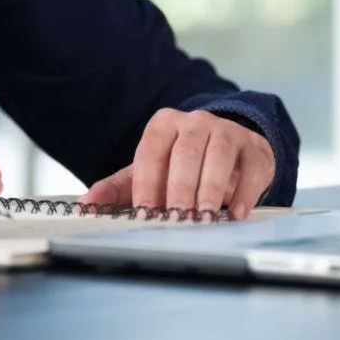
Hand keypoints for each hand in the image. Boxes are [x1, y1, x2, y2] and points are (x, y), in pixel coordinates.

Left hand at [78, 109, 274, 220]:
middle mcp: (195, 122)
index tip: (146, 213)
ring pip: (219, 154)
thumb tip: (85, 204)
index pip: (152, 151)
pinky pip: (251, 167)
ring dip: (211, 188)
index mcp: (163, 126)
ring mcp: (227, 131)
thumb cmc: (181, 166)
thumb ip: (116, 189)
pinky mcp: (254, 147)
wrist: (228, 151)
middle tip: (179, 217)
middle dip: (181, 188)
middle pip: (186, 151)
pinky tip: (236, 214)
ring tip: (205, 217)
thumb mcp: (148, 173)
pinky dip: (244, 192)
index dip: (148, 184)